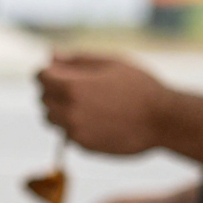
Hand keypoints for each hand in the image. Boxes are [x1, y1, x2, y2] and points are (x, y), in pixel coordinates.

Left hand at [37, 53, 174, 155]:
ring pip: (51, 119)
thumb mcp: (111, 63)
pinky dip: (75, 125)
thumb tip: (52, 56)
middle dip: (53, 90)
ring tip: (89, 102)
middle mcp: (68, 112)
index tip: (58, 71)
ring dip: (61, 110)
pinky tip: (100, 118)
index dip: (48, 72)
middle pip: (43, 99)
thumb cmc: (140, 86)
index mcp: (73, 87)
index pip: (41, 78)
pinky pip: (67, 133)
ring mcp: (74, 132)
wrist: (162, 120)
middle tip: (79, 85)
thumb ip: (78, 60)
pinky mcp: (82, 146)